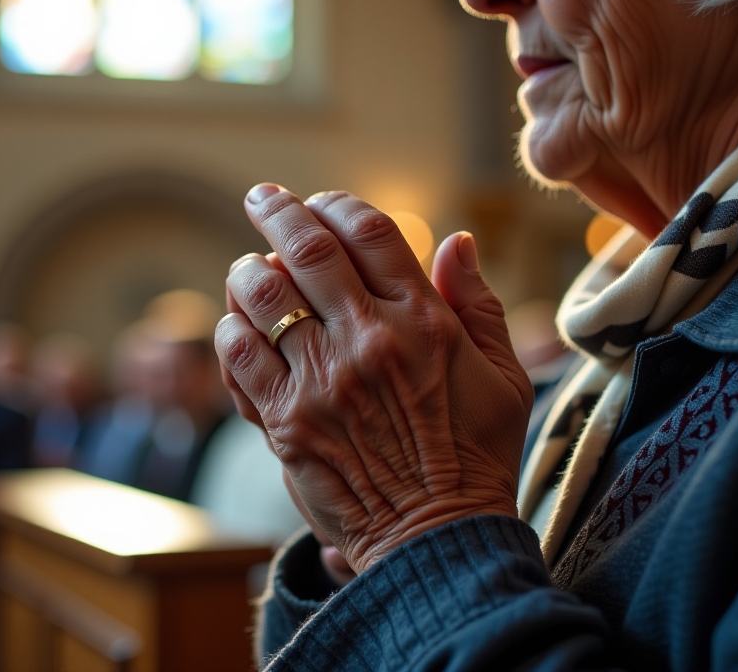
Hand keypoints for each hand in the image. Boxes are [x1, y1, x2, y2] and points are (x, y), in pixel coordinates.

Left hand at [217, 185, 533, 573]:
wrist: (437, 540)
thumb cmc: (477, 456)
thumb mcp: (506, 376)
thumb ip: (479, 303)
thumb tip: (459, 239)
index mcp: (425, 321)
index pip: (370, 232)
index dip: (338, 205)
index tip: (322, 202)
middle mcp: (370, 340)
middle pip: (308, 249)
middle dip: (278, 212)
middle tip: (262, 198)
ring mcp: (322, 380)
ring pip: (262, 295)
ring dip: (247, 268)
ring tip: (248, 266)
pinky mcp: (285, 421)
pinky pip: (238, 354)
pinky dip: (231, 328)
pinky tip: (239, 325)